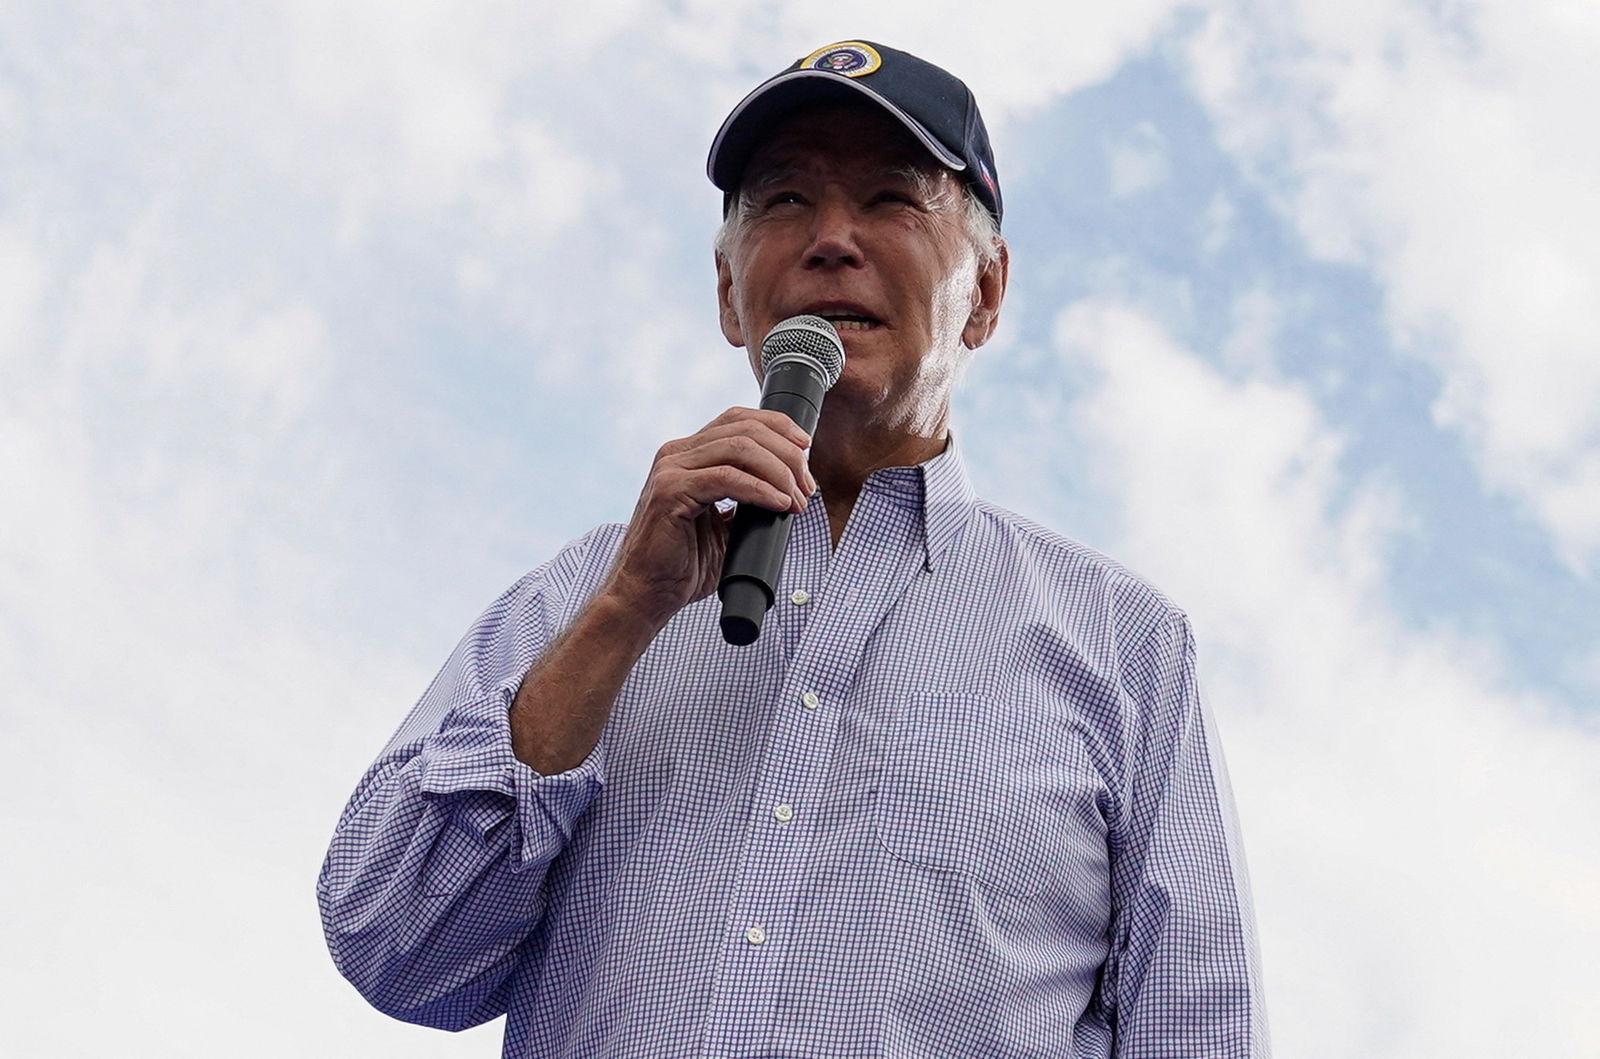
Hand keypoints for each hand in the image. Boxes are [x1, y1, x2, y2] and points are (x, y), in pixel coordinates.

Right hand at [599, 407, 816, 631]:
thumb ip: (747, 501)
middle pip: (744, 429)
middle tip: (807, 487)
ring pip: (739, 448)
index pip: (738, 420)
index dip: (777, 426)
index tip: (805, 450)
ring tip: (796, 500)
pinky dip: (760, 490)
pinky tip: (778, 504)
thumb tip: (788, 491)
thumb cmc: (683, 563)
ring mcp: (671, 470)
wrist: (649, 593)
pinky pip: (726, 478)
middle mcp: (676, 454)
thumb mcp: (724, 525)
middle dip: (786, 454)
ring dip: (778, 472)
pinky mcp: (670, 492)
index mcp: (688, 454)